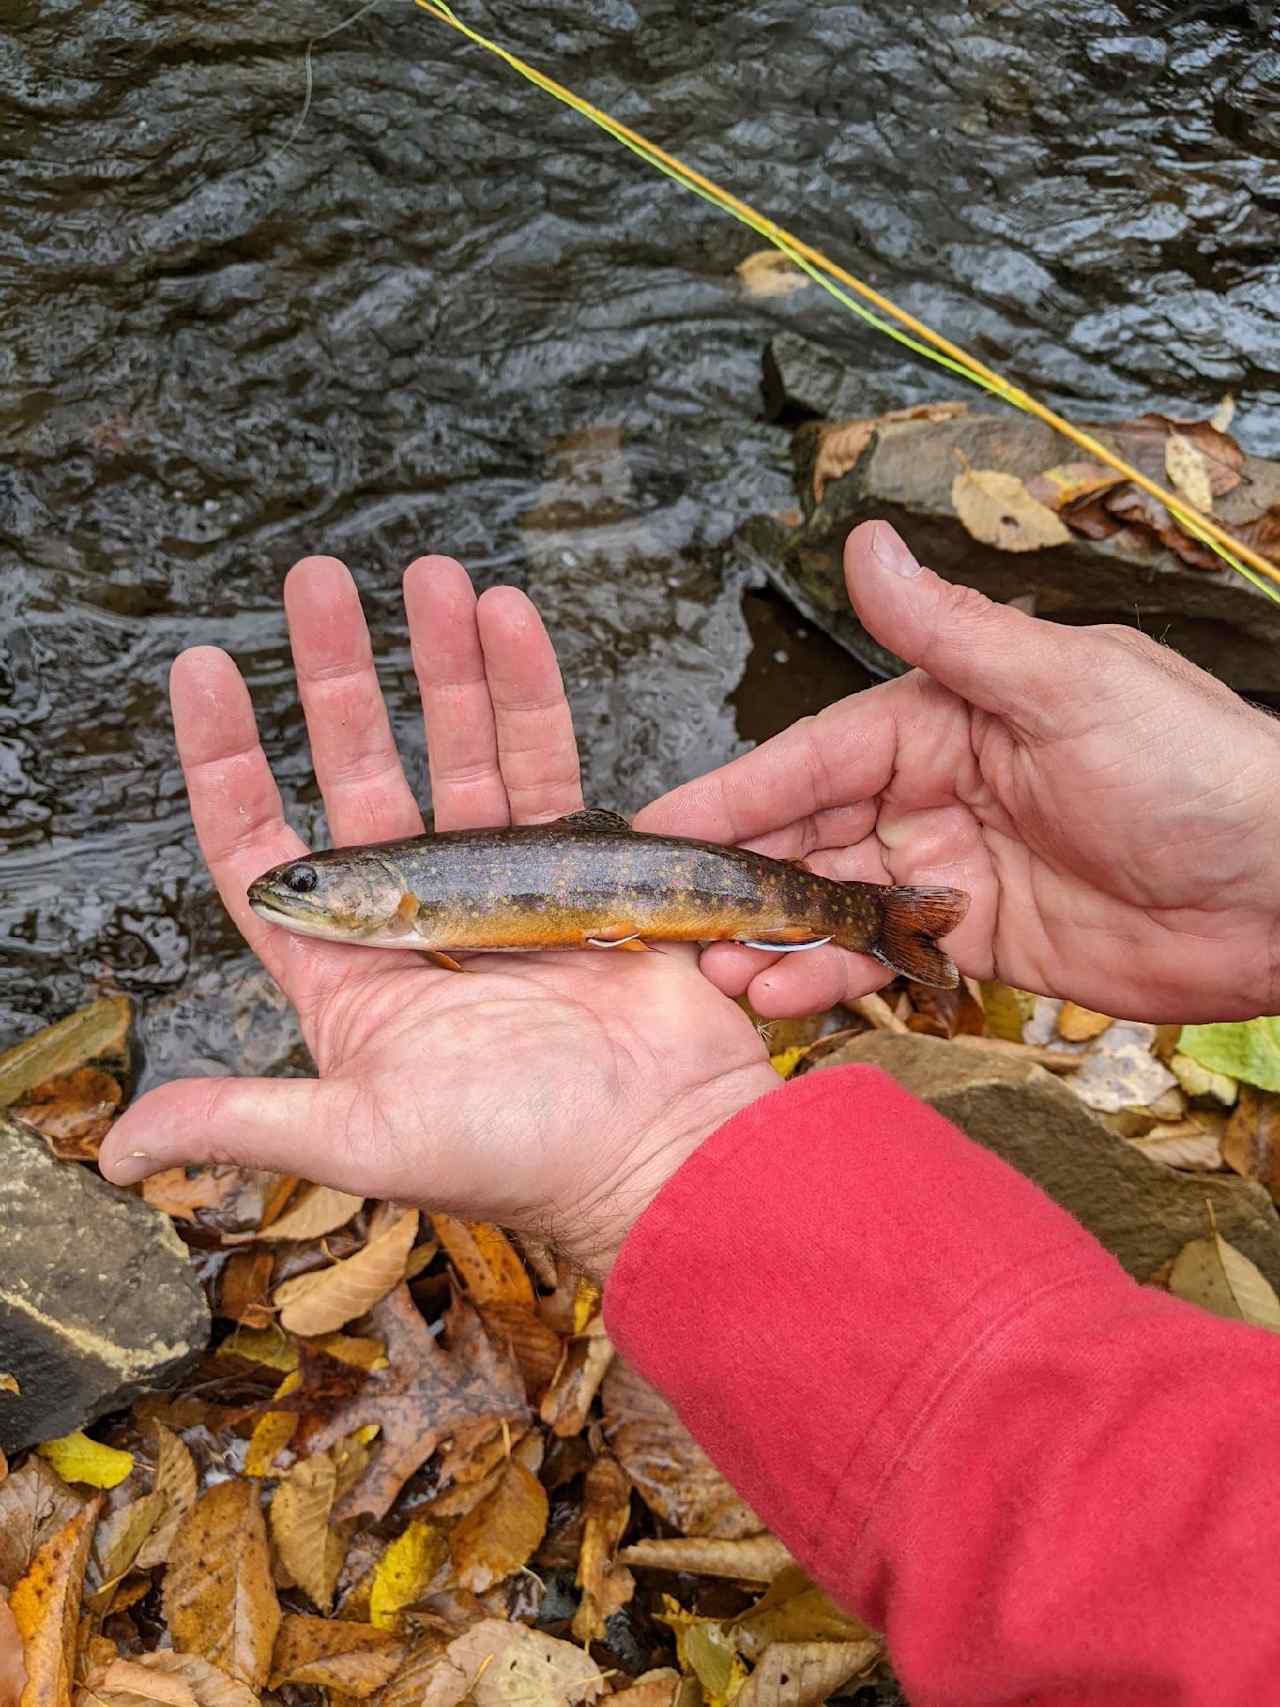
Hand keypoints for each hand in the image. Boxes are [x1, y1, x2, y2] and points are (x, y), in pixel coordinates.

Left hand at [98, 557, 776, 1272]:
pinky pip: (548, 761)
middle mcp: (419, 914)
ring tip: (429, 575)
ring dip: (441, 661)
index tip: (205, 671)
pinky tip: (510, 622)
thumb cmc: (516, 1154)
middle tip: (317, 583)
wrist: (658, 1153)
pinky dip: (528, 690)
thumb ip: (245, 1118)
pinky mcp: (579, 865)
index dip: (227, 762)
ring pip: (459, 749)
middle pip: (361, 769)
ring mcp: (500, 882)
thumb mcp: (362, 1137)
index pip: (265, 849)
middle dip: (335, 674)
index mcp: (352, 971)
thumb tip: (124, 1147)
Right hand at [638, 521, 1279, 1023]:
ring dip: (772, 936)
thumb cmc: (1197, 769)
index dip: (733, 793)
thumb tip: (867, 544)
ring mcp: (953, 872)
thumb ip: (953, 635)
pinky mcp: (978, 942)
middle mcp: (937, 792)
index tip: (660, 826)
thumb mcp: (1069, 687)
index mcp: (946, 718)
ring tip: (714, 973)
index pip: (814, 757)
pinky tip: (782, 993)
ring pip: (834, 905)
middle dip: (739, 878)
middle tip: (668, 921)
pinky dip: (832, 976)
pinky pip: (884, 958)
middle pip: (807, 835)